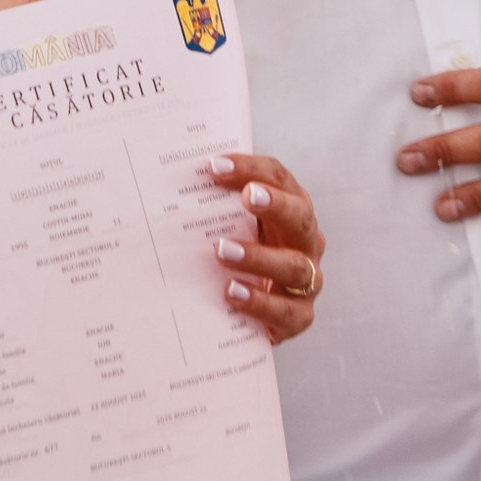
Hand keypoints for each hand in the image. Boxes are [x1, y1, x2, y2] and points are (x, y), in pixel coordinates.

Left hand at [204, 153, 322, 344]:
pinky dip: (260, 302)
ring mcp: (308, 279)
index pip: (278, 178)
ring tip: (222, 250)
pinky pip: (286, 312)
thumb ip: (217, 203)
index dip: (251, 168)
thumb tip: (172, 179)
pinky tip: (232, 292)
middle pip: (301, 217)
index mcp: (293, 207)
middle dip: (276, 205)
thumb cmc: (245, 252)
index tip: (216, 165)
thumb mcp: (236, 223)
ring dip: (258, 257)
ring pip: (294, 266)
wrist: (260, 310)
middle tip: (247, 196)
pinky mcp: (300, 316)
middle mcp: (306, 241)